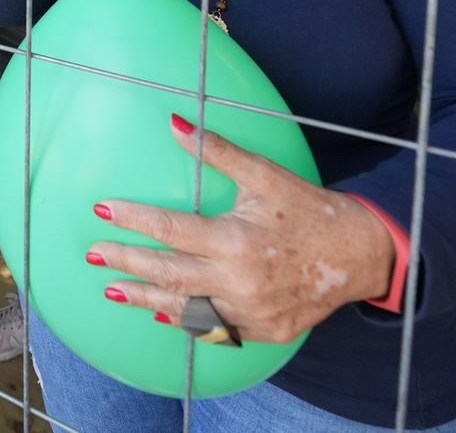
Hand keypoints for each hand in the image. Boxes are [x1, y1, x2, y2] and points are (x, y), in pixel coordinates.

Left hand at [89, 117, 395, 344]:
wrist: (361, 256)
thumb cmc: (309, 210)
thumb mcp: (264, 176)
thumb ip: (217, 152)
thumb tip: (174, 123)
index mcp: (236, 241)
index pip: (169, 229)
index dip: (132, 218)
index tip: (101, 209)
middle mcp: (239, 282)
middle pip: (168, 274)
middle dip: (127, 262)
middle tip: (94, 253)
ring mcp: (250, 313)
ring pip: (185, 309)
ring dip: (145, 298)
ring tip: (112, 288)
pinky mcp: (262, 332)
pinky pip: (214, 329)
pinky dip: (185, 320)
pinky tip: (160, 311)